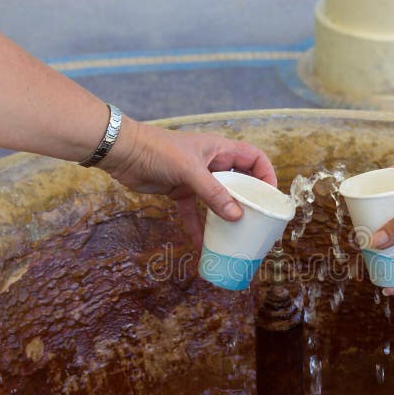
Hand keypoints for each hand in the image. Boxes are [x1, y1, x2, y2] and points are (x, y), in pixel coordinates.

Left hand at [100, 121, 276, 246]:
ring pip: (218, 199)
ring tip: (236, 236)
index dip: (266, 174)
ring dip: (225, 217)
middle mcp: (212, 163)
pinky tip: (202, 245)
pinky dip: (198, 227)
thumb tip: (236, 216)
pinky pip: (195, 212)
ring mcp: (196, 178)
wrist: (123, 152)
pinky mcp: (180, 191)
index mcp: (220, 150)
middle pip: (239, 182)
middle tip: (258, 221)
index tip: (270, 196)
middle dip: (249, 201)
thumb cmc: (158, 151)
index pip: (254, 158)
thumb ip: (214, 193)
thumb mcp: (190, 171)